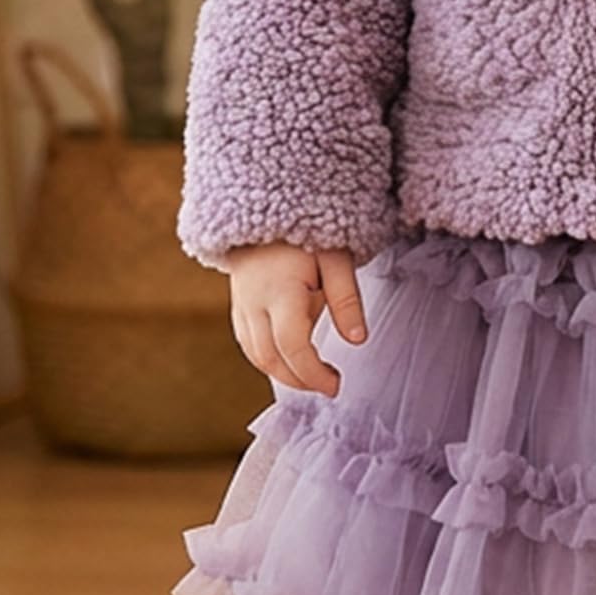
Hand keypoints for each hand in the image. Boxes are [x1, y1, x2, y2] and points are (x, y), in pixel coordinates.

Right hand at [224, 241, 368, 395]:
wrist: (266, 208)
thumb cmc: (306, 232)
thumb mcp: (336, 258)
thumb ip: (346, 299)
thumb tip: (357, 340)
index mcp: (280, 291)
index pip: (292, 346)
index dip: (313, 373)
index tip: (335, 385)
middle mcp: (254, 302)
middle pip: (271, 359)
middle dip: (300, 380)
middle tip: (330, 386)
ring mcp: (241, 305)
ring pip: (256, 356)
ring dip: (284, 375)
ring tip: (315, 377)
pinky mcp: (238, 306)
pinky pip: (248, 344)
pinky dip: (269, 361)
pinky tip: (291, 364)